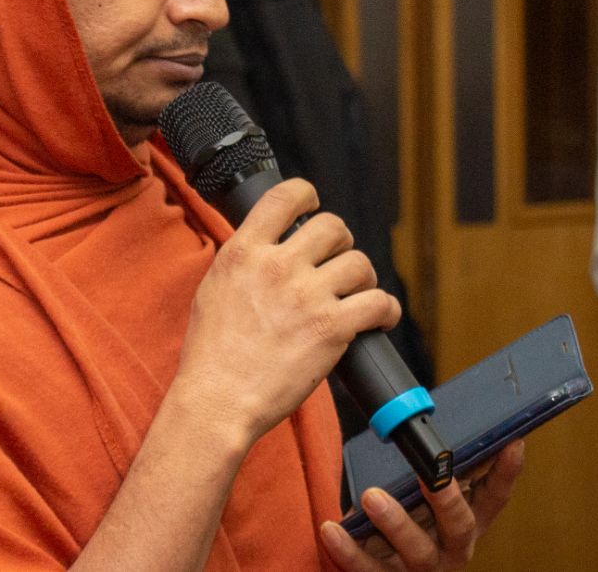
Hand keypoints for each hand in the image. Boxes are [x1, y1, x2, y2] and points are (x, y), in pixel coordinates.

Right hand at [172, 178, 400, 446]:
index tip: (313, 207)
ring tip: (357, 294)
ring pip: (359, 262)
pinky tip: (380, 317)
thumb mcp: (215, 288)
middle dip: (340, 243)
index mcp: (245, 252)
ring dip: (363, 277)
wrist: (218, 402)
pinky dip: (386, 310)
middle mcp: (279, 266)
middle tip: (336, 263)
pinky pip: (378, 302)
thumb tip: (268, 245)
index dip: (307, 196)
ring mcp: (308, 296)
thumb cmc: (211, 356)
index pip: (285, 196)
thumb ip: (246, 261)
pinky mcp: (333, 328)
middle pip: (332, 227)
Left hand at [318, 441, 524, 571]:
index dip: (508, 470)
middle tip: (429, 476)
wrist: (389, 569)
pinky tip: (331, 528)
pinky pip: (369, 571)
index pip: (496, 496)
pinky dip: (349, 551)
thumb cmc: (411, 521)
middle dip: (446, 499)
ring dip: (395, 523)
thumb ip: (433, 470)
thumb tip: (421, 414)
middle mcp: (453, 549)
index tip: (513, 440)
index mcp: (469, 522)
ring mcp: (422, 570)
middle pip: (459, 526)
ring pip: (417, 551)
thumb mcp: (429, 499)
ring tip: (370, 496)